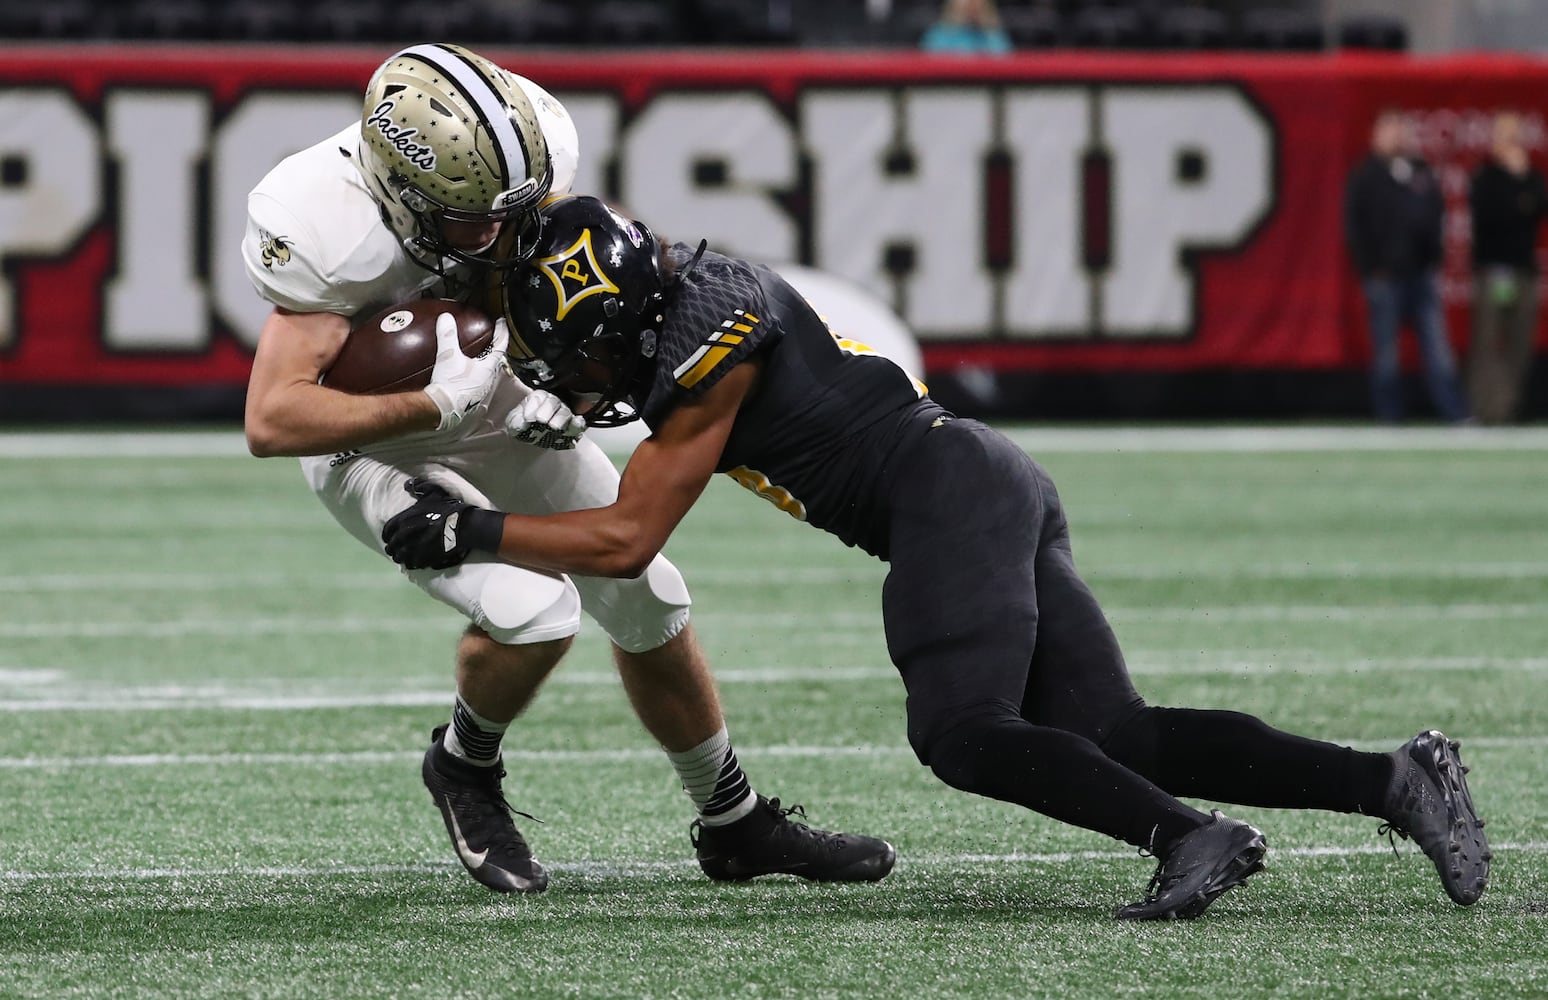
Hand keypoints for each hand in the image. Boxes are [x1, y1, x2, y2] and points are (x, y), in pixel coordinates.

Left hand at [381, 478, 504, 569]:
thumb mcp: (433, 493)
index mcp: (403, 520)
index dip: (387, 534)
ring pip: (400, 557)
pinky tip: (414, 562)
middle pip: (392, 546)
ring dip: (401, 557)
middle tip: (396, 549)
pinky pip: (412, 564)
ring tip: (404, 557)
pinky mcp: (423, 559)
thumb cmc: (447, 509)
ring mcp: (413, 549)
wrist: (461, 526)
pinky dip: (411, 563)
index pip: (387, 530)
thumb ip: (419, 488)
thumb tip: (407, 485)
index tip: (388, 537)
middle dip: (393, 548)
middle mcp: (404, 536)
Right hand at [422, 315, 510, 431]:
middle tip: (492, 337)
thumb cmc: (449, 385)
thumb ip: (447, 335)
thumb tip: (446, 318)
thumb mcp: (448, 356)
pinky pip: (477, 381)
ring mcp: (480, 390)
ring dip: (484, 361)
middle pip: (495, 360)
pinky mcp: (471, 398)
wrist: (442, 410)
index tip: (502, 322)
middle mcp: (488, 380)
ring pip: (487, 372)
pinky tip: (465, 373)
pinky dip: (474, 372)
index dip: (501, 333)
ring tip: (479, 354)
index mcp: (487, 369)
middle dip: (494, 347)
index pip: (499, 347)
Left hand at [504, 389, 585, 449]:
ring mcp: (565, 415)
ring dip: (560, 419)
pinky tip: (577, 423)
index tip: (527, 418)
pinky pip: (578, 423)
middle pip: (553, 401)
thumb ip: (515, 421)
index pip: (538, 396)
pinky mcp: (573, 428)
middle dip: (547, 410)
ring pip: (565, 412)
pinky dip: (578, 423)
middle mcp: (553, 404)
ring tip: (554, 427)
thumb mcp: (515, 423)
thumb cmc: (525, 427)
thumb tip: (521, 424)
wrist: (535, 439)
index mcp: (538, 399)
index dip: (533, 406)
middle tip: (540, 420)